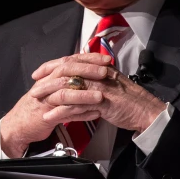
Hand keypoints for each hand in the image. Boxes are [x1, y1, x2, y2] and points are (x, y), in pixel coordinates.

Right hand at [0, 53, 109, 156]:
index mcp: (51, 75)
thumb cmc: (39, 104)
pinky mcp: (46, 116)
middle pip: (67, 72)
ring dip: (85, 94)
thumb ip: (67, 77)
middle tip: (105, 72)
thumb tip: (88, 67)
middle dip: (87, 71)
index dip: (88, 58)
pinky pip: (65, 114)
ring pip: (66, 93)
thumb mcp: (51, 87)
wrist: (19, 125)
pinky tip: (95, 115)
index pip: (71, 60)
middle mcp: (48, 83)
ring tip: (102, 96)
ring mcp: (46, 99)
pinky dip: (81, 115)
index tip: (106, 59)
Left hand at [31, 54, 164, 133]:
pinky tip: (49, 117)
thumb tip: (79, 78)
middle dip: (46, 80)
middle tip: (33, 88)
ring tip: (36, 102)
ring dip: (49, 96)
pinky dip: (60, 112)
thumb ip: (95, 79)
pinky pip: (76, 106)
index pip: (70, 61)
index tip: (39, 72)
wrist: (146, 110)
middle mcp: (97, 73)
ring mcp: (99, 86)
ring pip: (68, 88)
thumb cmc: (128, 100)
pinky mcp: (101, 101)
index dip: (52, 65)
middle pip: (66, 72)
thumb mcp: (110, 83)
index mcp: (98, 67)